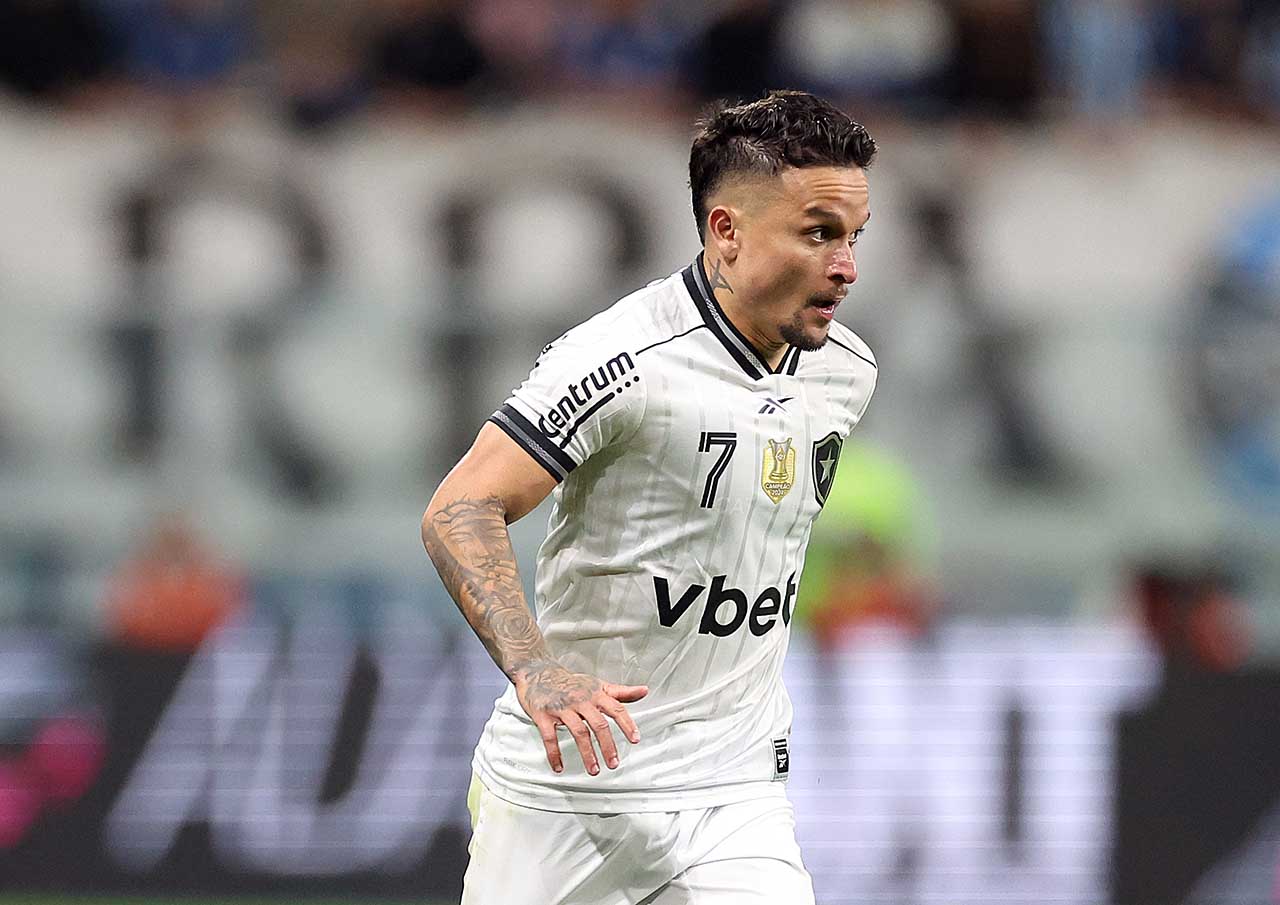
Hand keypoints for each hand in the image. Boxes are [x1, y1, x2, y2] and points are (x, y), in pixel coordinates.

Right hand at [514, 662, 647, 774]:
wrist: (537, 672)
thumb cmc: (571, 683)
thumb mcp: (597, 685)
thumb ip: (621, 692)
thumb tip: (644, 691)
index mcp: (595, 694)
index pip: (616, 709)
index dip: (627, 724)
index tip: (635, 739)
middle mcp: (580, 700)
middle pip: (598, 724)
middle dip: (608, 746)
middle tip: (614, 764)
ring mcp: (562, 708)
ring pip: (578, 732)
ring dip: (587, 754)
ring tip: (594, 770)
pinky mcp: (544, 715)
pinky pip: (550, 738)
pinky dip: (555, 754)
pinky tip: (559, 767)